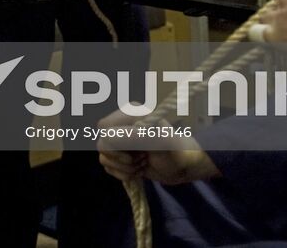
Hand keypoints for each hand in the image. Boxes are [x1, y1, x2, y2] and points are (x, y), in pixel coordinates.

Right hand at [96, 108, 220, 184]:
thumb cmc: (176, 151)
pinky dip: (122, 173)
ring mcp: (120, 141)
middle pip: (102, 144)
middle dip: (122, 158)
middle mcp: (122, 125)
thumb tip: (111, 136)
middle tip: (143, 158)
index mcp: (130, 113)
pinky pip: (108, 167)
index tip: (135, 151)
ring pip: (104, 157)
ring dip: (124, 167)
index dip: (115, 142)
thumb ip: (138, 136)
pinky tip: (138, 170)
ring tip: (143, 163)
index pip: (104, 127)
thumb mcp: (162, 142)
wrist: (183, 167)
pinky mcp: (120, 155)